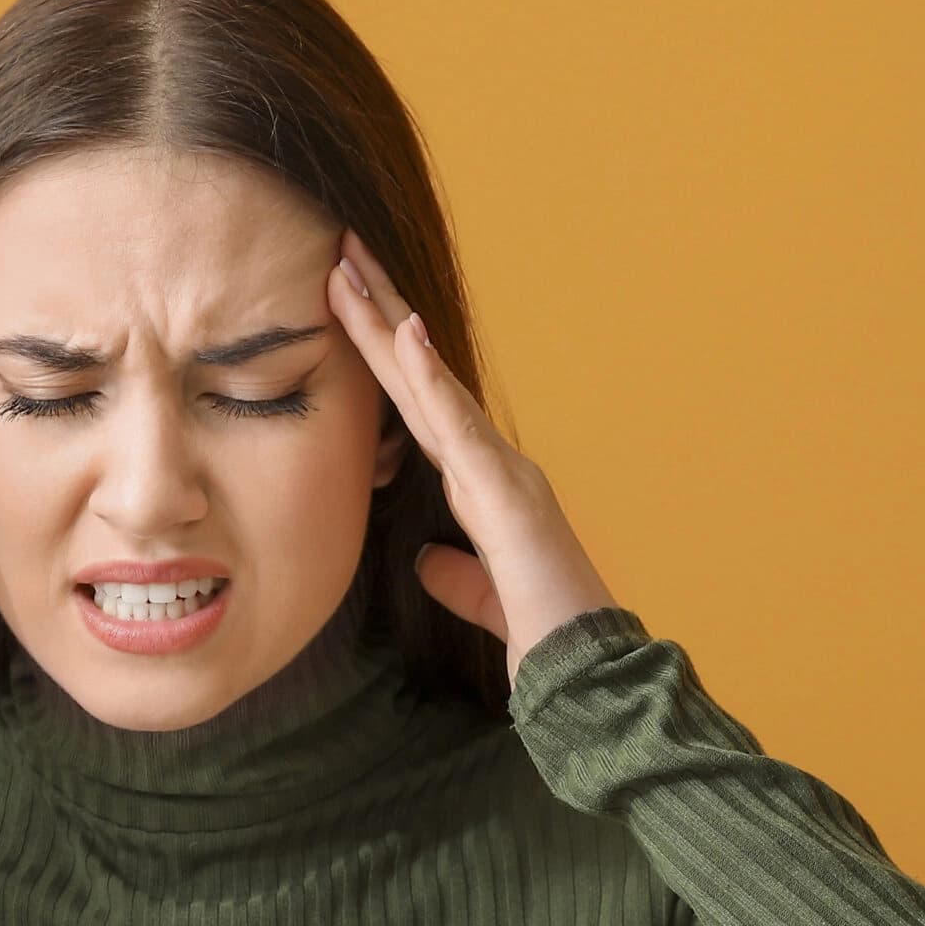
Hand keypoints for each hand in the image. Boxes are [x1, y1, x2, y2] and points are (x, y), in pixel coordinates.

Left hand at [327, 226, 621, 690]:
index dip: (383, 356)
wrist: (583, 673)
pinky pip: (455, 422)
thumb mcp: (482, 597)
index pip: (418, 407)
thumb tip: (428, 562)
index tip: (346, 305)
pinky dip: (426, 374)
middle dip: (378, 315)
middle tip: (340, 252)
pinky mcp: (504, 490)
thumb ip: (458, 575)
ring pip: (430, 383)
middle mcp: (492, 465)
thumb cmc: (541, 636)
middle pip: (419, 378)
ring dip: (388, 324)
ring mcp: (501, 470)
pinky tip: (400, 329)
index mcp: (482, 486)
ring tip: (349, 268)